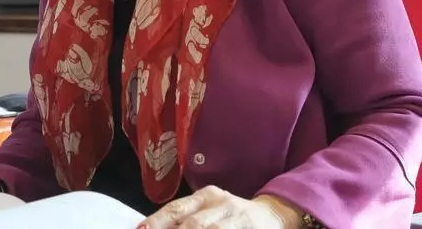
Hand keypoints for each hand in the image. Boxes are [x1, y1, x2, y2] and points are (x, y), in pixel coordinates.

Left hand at [141, 186, 302, 228]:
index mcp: (207, 196)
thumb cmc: (230, 216)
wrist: (273, 216)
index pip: (177, 209)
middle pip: (194, 224)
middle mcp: (222, 204)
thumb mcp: (209, 209)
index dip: (158, 221)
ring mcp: (238, 219)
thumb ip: (183, 218)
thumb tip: (148, 227)